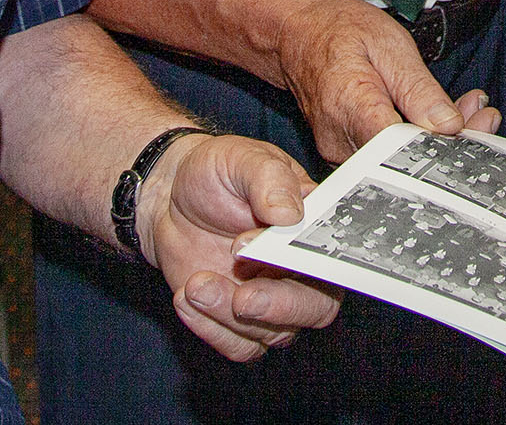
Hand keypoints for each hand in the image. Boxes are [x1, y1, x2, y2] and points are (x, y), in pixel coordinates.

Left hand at [137, 132, 342, 360]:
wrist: (169, 198)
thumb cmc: (215, 172)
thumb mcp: (241, 158)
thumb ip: (268, 179)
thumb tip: (290, 214)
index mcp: (314, 227)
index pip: (336, 256)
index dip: (309, 262)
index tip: (266, 249)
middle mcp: (303, 268)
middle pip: (317, 308)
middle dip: (278, 308)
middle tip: (241, 297)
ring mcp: (273, 298)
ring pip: (273, 333)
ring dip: (230, 316)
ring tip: (194, 284)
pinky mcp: (240, 321)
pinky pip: (240, 346)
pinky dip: (211, 330)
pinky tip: (186, 299)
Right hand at [272, 0, 500, 163]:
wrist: (298, 36)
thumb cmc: (340, 31)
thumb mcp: (387, 43)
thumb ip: (417, 87)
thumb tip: (448, 125)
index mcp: (350, 105)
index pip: (401, 146)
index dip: (441, 145)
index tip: (473, 129)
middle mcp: (340, 139)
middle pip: (405, 159)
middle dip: (452, 141)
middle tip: (484, 115)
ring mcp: (340, 151)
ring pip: (400, 160)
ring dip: (440, 140)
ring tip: (470, 110)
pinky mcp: (347, 154)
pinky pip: (388, 155)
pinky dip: (419, 139)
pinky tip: (443, 119)